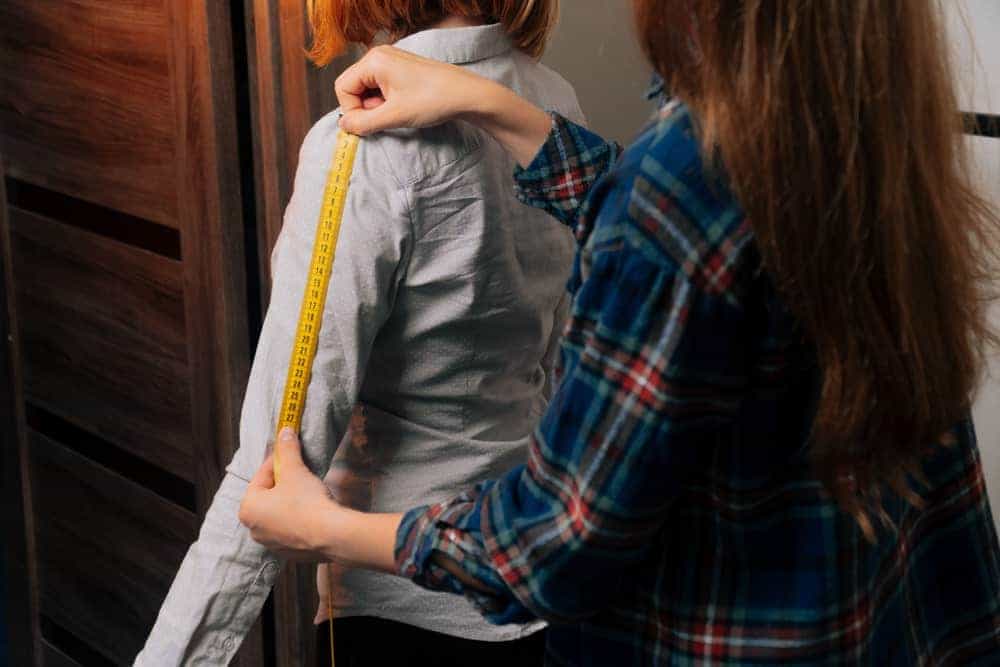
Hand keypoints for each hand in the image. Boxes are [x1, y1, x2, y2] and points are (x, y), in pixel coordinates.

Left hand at [238, 428, 344, 562]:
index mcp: (248, 508)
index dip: (277, 461)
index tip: (290, 453)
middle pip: (269, 496)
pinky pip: (291, 528)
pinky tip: (313, 511)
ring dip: (290, 501)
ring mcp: (270, 543)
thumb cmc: (306, 501)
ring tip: (308, 492)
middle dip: (283, 483)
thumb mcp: (295, 470)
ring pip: (279, 513)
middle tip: (300, 473)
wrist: (330, 535)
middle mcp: (253, 528)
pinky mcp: (288, 552)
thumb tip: (285, 431)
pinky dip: (298, 518)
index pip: (261, 476)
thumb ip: (287, 449)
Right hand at [335, 45, 551, 165]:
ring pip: (368, 89)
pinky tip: (405, 107)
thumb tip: (343, 126)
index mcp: (374, 60)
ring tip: (400, 112)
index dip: (352, 111)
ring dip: (378, 107)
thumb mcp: (394, 116)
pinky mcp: (403, 69)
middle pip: (354, 87)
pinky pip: (382, 87)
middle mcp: (380, 55)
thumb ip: (363, 123)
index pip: (343, 87)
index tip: (370, 124)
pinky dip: (388, 102)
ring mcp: (392, 61)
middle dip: (366, 108)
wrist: (468, 95)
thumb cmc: (433, 101)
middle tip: (388, 117)